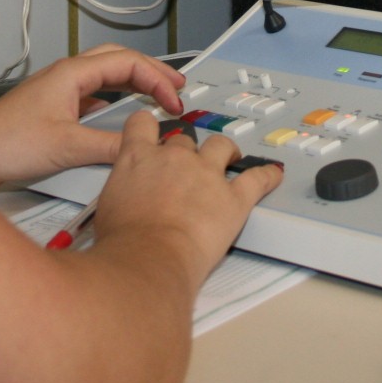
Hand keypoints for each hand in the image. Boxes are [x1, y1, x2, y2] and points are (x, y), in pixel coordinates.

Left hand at [0, 44, 185, 189]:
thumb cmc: (4, 143)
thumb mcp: (66, 146)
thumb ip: (109, 145)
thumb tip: (141, 144)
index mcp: (70, 74)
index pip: (127, 63)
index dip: (156, 80)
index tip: (173, 101)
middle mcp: (65, 77)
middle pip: (118, 61)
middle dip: (150, 71)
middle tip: (175, 87)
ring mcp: (58, 92)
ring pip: (105, 77)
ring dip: (133, 83)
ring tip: (155, 96)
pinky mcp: (53, 110)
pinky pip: (93, 97)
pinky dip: (115, 102)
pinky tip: (120, 118)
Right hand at [88, 110, 283, 290]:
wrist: (150, 258)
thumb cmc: (124, 240)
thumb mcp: (106, 207)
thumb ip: (121, 190)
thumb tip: (124, 200)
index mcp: (138, 157)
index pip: (143, 124)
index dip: (148, 127)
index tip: (152, 132)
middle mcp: (174, 158)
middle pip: (184, 139)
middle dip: (185, 151)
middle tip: (186, 169)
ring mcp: (207, 174)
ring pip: (221, 146)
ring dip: (225, 151)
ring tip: (230, 157)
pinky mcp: (233, 197)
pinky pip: (257, 178)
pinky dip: (267, 175)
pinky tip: (274, 173)